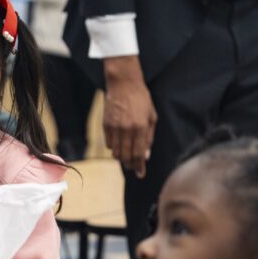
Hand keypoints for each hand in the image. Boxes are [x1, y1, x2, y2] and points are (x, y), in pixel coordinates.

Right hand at [103, 56, 156, 177]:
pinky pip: (108, 144)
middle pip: (126, 156)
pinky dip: (114, 147)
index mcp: (140, 127)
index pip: (139, 153)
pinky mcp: (105, 125)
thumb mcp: (151, 116)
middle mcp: (127, 129)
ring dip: (121, 157)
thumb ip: (149, 137)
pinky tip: (119, 144)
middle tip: (133, 167)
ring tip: (126, 157)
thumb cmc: (141, 99)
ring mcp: (115, 128)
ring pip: (115, 152)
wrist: (123, 84)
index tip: (140, 174)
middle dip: (130, 164)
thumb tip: (146, 155)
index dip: (139, 166)